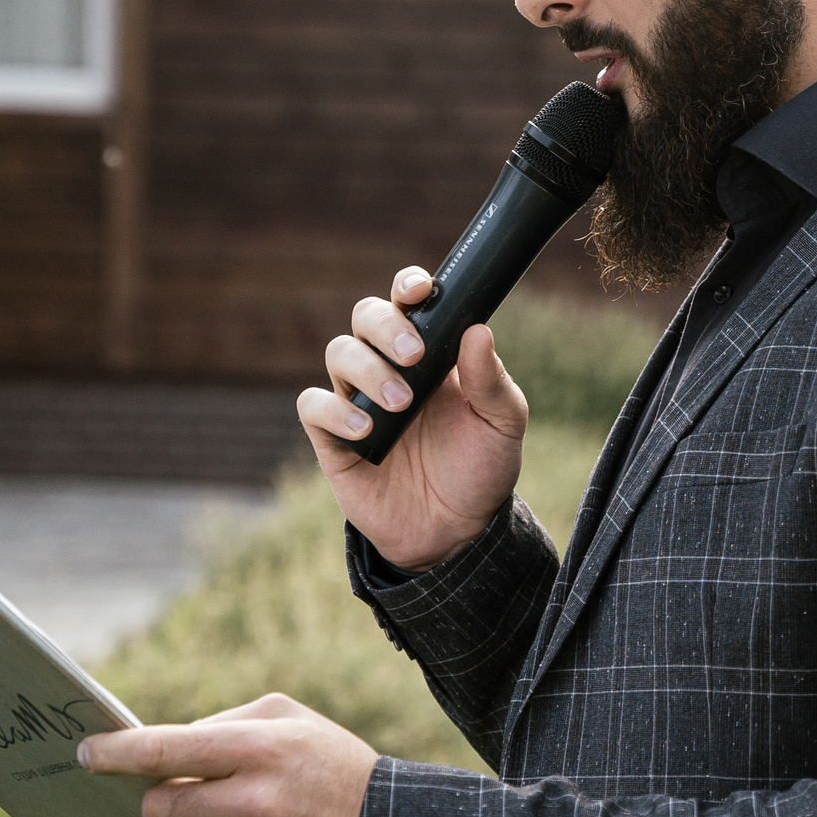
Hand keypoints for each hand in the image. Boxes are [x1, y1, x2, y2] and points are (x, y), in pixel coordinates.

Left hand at [78, 694, 378, 816]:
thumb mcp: (296, 723)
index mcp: (260, 748)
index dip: (116, 753)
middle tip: (189, 802)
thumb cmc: (338, 771)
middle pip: (158, 808)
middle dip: (163, 806)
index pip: (163, 749)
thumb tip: (164, 749)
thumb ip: (227, 724)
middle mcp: (254, 801)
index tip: (87, 755)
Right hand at [296, 265, 528, 570]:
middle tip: (414, 357)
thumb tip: (478, 330)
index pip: (408, 303)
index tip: (420, 290)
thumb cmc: (481, 468)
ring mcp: (358, 400)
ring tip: (400, 405)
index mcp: (431, 353)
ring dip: (367, 370)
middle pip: (365, 316)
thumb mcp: (502, 424)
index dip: (407, 286)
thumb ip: (492, 380)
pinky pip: (314, 407)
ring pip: (338, 353)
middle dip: (385, 327)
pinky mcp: (333, 438)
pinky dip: (334, 411)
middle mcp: (389, 368)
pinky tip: (365, 430)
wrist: (457, 530)